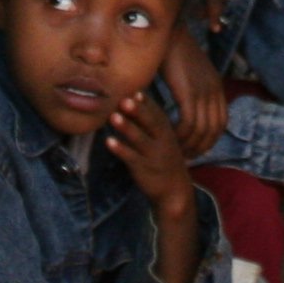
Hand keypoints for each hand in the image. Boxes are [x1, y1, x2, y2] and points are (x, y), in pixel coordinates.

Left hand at [106, 89, 192, 211]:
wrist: (175, 191)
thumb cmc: (164, 159)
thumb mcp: (163, 139)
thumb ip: (150, 121)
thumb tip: (134, 96)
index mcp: (166, 131)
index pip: (157, 113)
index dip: (146, 102)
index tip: (135, 90)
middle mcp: (162, 141)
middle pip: (150, 124)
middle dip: (138, 111)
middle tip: (124, 99)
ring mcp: (153, 155)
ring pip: (140, 140)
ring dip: (126, 128)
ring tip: (113, 117)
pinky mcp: (144, 169)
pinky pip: (131, 158)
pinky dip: (120, 149)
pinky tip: (108, 142)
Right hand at [160, 24, 228, 158]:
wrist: (168, 32)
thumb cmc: (173, 50)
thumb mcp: (190, 72)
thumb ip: (191, 88)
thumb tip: (186, 101)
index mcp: (216, 86)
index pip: (221, 122)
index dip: (211, 138)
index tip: (198, 148)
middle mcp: (214, 91)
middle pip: (214, 130)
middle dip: (202, 147)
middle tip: (186, 156)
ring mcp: (203, 92)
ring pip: (201, 130)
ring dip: (189, 144)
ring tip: (176, 151)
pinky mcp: (189, 92)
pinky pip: (188, 123)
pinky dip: (180, 134)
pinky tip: (169, 137)